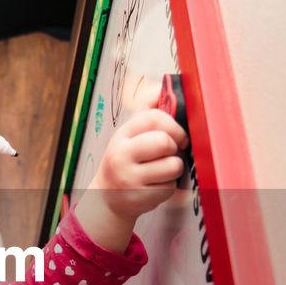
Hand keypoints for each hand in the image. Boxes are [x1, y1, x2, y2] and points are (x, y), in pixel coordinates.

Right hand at [76, 106, 187, 251]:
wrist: (106, 197)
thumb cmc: (126, 161)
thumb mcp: (129, 135)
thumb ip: (146, 111)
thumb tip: (162, 86)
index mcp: (122, 135)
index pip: (152, 117)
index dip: (173, 125)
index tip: (178, 135)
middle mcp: (121, 155)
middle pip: (164, 142)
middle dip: (175, 147)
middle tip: (170, 153)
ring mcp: (129, 178)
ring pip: (172, 166)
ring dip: (174, 168)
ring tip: (162, 171)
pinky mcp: (139, 198)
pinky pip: (170, 187)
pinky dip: (168, 187)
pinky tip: (155, 185)